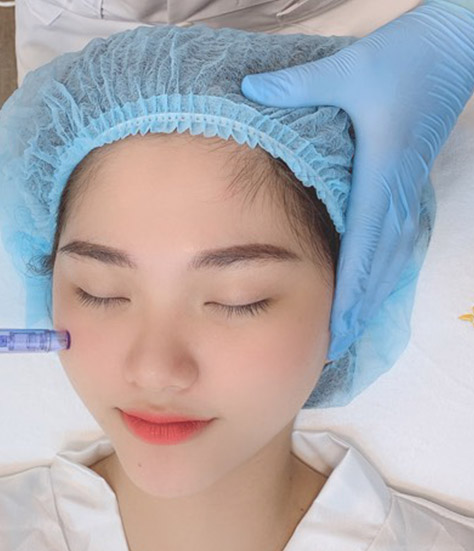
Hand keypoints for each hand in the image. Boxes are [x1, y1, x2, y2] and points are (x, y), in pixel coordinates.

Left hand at [241, 0, 473, 359]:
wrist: (453, 51)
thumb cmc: (403, 62)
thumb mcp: (348, 70)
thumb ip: (298, 86)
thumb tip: (248, 89)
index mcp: (379, 179)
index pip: (363, 250)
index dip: (349, 295)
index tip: (336, 331)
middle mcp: (394, 198)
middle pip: (377, 269)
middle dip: (357, 312)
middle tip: (335, 348)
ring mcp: (404, 197)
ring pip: (387, 262)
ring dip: (368, 300)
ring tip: (347, 332)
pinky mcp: (404, 190)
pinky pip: (392, 246)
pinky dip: (378, 276)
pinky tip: (365, 292)